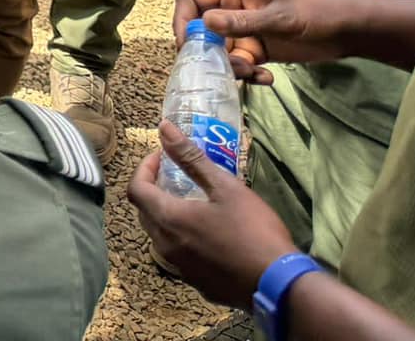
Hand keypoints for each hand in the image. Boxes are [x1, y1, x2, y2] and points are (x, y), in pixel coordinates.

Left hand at [128, 120, 297, 307]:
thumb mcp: (225, 188)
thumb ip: (191, 158)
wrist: (279, 286)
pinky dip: (183, 238)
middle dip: (153, 190)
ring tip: (192, 202)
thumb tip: (164, 128)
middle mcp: (166, 246)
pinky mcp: (198, 284)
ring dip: (167, 215)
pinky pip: (179, 256)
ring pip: (160, 236)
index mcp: (169, 219)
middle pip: (145, 212)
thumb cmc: (252, 231)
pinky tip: (209, 235)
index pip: (136, 189)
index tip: (161, 157)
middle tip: (174, 176)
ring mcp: (181, 269)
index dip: (144, 168)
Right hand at [173, 0, 354, 84]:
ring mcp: (243, 29)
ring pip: (219, 51)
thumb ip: (240, 22)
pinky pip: (239, 63)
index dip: (182, 21)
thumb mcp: (278, 18)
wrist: (347, 29)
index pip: (190, 0)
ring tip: (254, 73)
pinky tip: (267, 78)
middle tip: (221, 70)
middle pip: (200, 30)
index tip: (186, 47)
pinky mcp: (256, 48)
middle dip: (207, 52)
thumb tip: (202, 24)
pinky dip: (248, 73)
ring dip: (231, 67)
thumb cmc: (314, 12)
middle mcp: (231, 8)